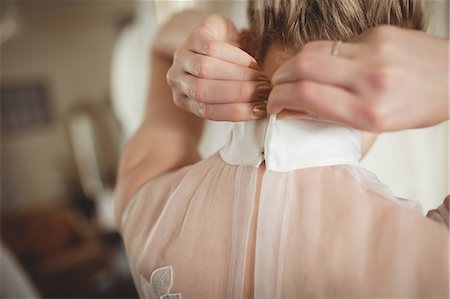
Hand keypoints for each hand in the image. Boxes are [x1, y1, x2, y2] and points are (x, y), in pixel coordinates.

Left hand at [166, 14, 270, 120]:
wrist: (219, 37)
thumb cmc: (225, 69)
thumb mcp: (228, 90)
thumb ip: (237, 102)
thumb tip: (260, 111)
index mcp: (184, 99)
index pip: (207, 111)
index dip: (234, 112)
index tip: (258, 110)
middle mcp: (178, 80)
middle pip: (203, 91)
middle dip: (237, 93)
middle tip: (262, 93)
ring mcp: (182, 57)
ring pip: (206, 70)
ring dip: (238, 76)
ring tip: (259, 79)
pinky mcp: (194, 36)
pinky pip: (212, 48)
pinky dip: (235, 57)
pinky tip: (250, 63)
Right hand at [268, 26, 448, 131]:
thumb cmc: (419, 107)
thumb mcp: (377, 125)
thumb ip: (332, 116)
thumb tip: (293, 111)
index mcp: (370, 111)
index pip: (305, 95)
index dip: (279, 99)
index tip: (274, 106)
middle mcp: (371, 78)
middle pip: (302, 67)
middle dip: (279, 79)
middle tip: (276, 89)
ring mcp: (374, 50)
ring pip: (313, 50)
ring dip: (294, 64)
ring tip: (293, 76)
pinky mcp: (377, 33)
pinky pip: (335, 43)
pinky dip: (323, 57)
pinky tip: (329, 66)